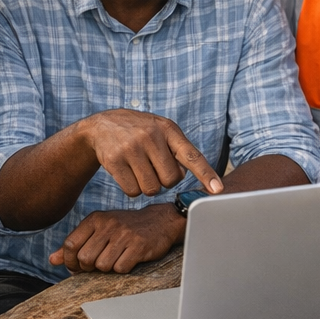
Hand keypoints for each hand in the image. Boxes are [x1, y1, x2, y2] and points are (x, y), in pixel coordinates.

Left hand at [50, 204, 185, 274]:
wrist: (160, 220)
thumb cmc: (126, 227)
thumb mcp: (100, 229)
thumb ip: (76, 243)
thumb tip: (53, 260)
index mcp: (95, 219)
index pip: (70, 244)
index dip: (70, 261)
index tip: (77, 267)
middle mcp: (108, 224)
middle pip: (85, 258)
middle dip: (89, 268)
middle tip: (99, 265)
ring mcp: (124, 235)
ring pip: (102, 266)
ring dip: (108, 268)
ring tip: (116, 259)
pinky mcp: (139, 246)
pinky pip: (121, 268)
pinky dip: (123, 269)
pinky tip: (129, 259)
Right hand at [78, 110, 222, 199]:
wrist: (101, 126)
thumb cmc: (139, 132)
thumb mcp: (160, 130)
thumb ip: (176, 149)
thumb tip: (186, 176)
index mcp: (168, 129)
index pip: (191, 155)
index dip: (205, 173)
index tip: (218, 190)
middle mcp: (151, 136)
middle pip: (170, 180)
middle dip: (164, 180)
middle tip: (154, 168)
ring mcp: (131, 148)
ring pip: (151, 189)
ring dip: (148, 186)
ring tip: (140, 169)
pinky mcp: (115, 161)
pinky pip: (132, 191)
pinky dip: (132, 188)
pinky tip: (127, 172)